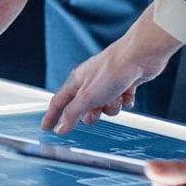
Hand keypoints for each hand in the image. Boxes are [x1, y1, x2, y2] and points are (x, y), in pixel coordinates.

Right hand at [43, 6, 182, 133]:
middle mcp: (89, 83)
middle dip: (92, 114)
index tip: (46, 128)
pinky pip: (122, 103)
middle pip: (84, 110)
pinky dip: (125, 102)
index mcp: (76, 81)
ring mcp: (106, 84)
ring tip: (116, 97)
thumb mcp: (88, 97)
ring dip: (112, 107)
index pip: (59, 102)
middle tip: (98, 111)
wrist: (139, 57)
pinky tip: (128, 92)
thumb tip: (60, 128)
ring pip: (106, 108)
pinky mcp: (123, 86)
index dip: (52, 116)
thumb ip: (73, 113)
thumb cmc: (112, 71)